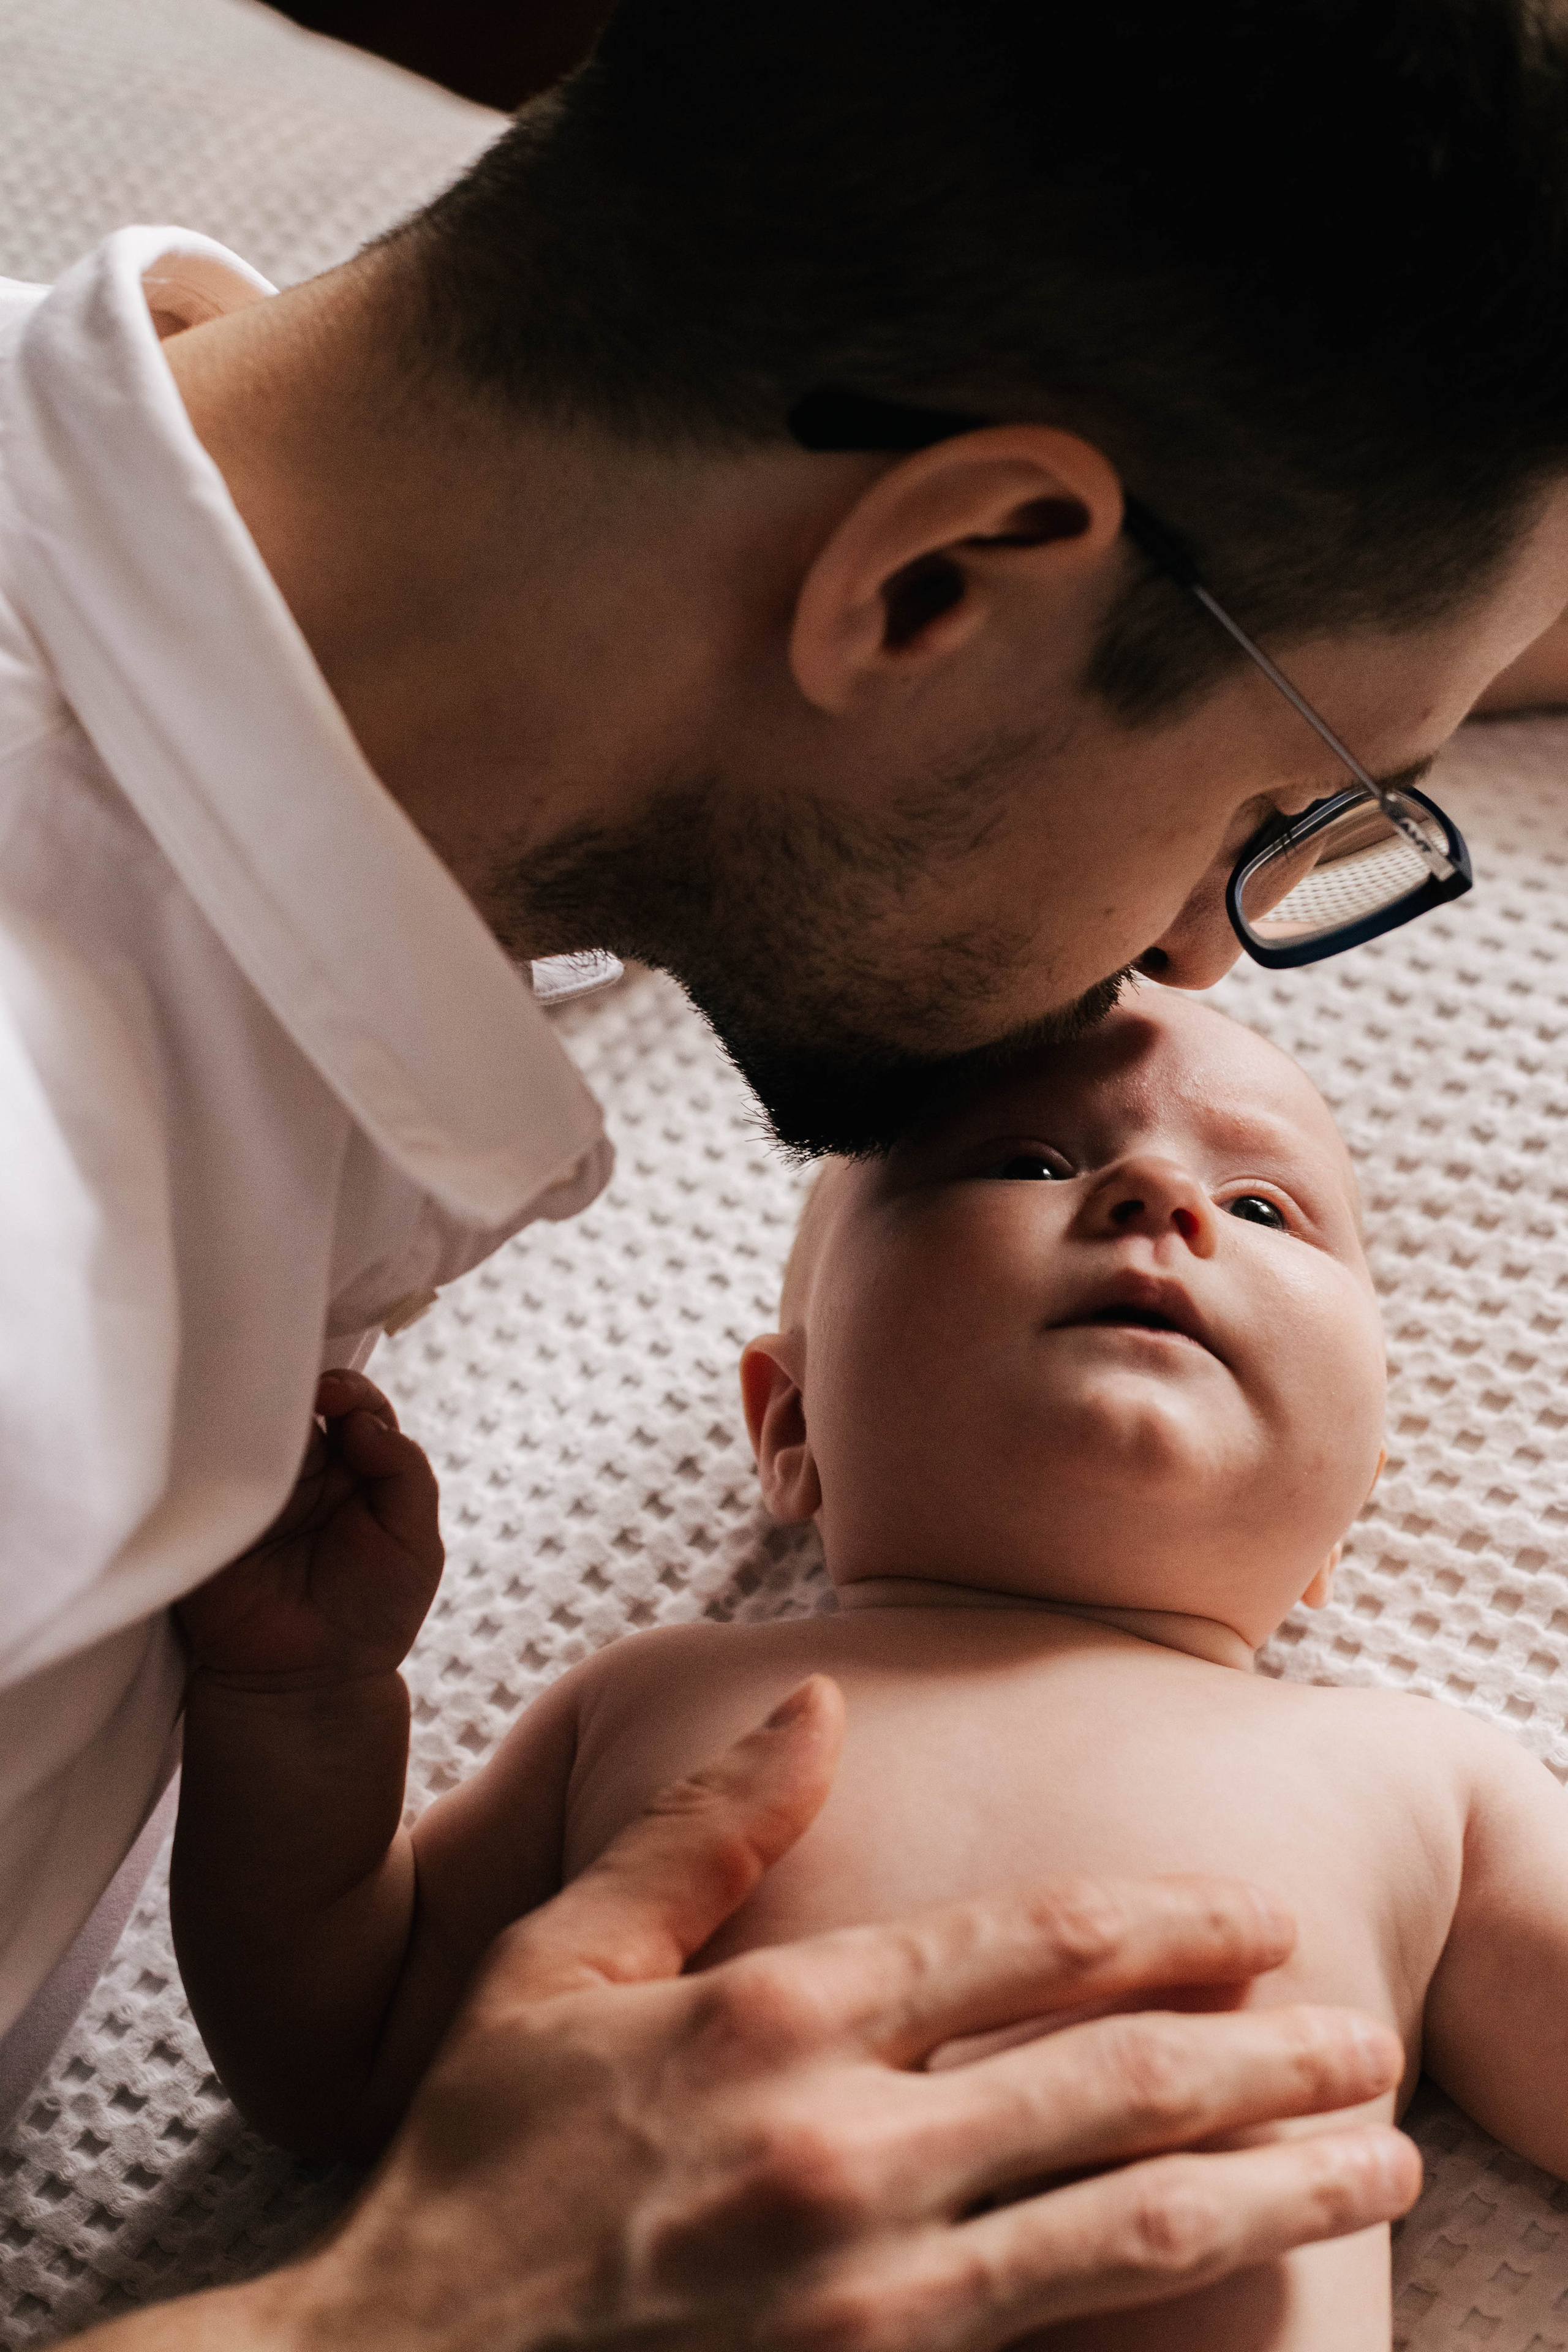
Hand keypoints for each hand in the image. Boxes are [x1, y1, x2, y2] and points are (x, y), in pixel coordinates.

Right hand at [175, 1371, 442, 1685]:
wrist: (309, 1683)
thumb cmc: (373, 1612)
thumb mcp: (415, 1543)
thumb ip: (403, 1474)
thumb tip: (362, 1423)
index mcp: (356, 1467)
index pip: (354, 1405)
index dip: (349, 1391)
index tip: (335, 1398)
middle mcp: (303, 1469)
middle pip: (296, 1402)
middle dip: (295, 1385)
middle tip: (294, 1393)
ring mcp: (250, 1486)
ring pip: (248, 1424)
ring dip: (250, 1407)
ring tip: (256, 1407)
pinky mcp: (207, 1512)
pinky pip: (200, 1468)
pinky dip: (207, 1446)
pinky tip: (216, 1435)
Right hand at [231, 1677, 1416, 2351]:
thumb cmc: (477, 2166)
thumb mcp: (557, 1962)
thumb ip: (704, 1830)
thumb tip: (822, 1703)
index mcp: (776, 2017)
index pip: (1029, 1946)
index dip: (1165, 1925)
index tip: (1255, 1917)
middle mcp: (844, 2148)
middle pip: (1114, 2083)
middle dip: (1264, 2053)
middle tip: (1364, 2036)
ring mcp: (867, 2291)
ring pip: (1127, 2223)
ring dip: (1271, 2184)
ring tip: (1374, 2157)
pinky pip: (1061, 2339)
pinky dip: (1170, 2304)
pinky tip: (1249, 2284)